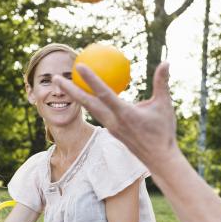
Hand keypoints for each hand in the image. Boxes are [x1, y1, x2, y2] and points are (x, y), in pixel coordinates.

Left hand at [53, 62, 179, 171]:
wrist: (159, 159)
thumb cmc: (163, 131)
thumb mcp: (164, 105)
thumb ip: (162, 83)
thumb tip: (167, 62)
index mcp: (124, 114)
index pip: (104, 94)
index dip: (91, 79)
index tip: (79, 66)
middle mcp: (113, 121)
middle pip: (87, 103)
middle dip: (69, 90)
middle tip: (54, 77)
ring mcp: (110, 128)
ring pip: (89, 109)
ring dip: (75, 97)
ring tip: (63, 85)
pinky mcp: (112, 132)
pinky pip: (98, 114)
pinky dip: (89, 103)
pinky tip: (87, 96)